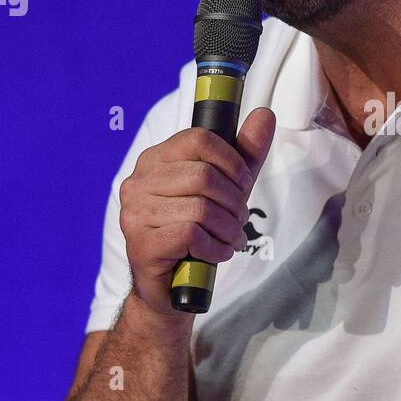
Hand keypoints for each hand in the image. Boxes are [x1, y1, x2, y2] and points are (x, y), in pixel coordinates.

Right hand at [118, 107, 276, 317]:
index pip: (199, 138)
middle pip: (204, 176)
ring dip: (228, 229)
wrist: (171, 287)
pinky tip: (215, 253)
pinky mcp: (141, 243)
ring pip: (201, 208)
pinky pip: (192, 236)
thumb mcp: (227, 187)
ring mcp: (135, 213)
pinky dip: (215, 248)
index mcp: (155, 160)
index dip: (232, 160)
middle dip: (234, 202)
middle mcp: (138, 182)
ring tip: (229, 239)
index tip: (242, 183)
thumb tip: (265, 113)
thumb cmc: (197, 231)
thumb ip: (245, 152)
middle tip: (238, 220)